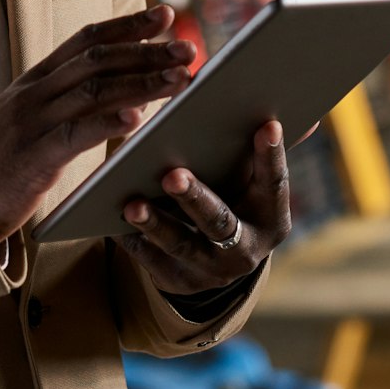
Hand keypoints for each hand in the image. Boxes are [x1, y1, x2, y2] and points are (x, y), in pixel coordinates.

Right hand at [0, 6, 191, 242]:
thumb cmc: (4, 162)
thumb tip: (129, 94)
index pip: (86, 39)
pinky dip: (109, 121)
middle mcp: (35, 92)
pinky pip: (76, 132)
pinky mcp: (34, 154)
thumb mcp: (33, 119)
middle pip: (98, 59)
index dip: (128, 25)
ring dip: (143, 82)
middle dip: (148, 51)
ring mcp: (33, 120)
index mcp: (35, 79)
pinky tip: (138, 117)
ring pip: (94, 90)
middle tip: (189, 47)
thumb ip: (71, 102)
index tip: (166, 15)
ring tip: (181, 79)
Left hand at [114, 119, 292, 294]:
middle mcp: (247, 250)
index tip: (268, 125)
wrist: (217, 258)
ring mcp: (212, 270)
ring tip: (131, 204)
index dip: (272, 156)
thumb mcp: (249, 178)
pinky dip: (134, 241)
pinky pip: (152, 262)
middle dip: (195, 198)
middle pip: (219, 221)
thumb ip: (254, 148)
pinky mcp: (179, 282)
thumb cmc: (232, 195)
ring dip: (155, 224)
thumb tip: (274, 106)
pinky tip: (114, 222)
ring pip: (181, 245)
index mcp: (272, 218)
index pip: (274, 184)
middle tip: (172, 174)